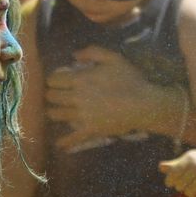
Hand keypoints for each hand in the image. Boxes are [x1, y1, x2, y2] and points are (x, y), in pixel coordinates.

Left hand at [47, 47, 186, 149]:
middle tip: (58, 95)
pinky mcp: (90, 129)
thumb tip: (74, 55)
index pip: (53, 80)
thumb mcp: (114, 58)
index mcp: (80, 79)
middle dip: (52, 94)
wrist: (144, 104)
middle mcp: (76, 97)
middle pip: (51, 97)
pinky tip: (59, 144)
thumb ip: (93, 52)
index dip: (54, 80)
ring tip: (60, 111)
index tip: (59, 81)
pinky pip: (71, 137)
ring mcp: (82, 115)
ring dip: (55, 112)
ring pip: (56, 115)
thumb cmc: (131, 80)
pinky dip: (64, 141)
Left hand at [160, 147, 195, 196]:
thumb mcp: (189, 159)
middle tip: (187, 184)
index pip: (173, 175)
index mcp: (190, 158)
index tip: (173, 183)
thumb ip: (174, 165)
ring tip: (193, 189)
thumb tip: (161, 167)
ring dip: (189, 193)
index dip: (170, 181)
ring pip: (189, 193)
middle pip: (180, 186)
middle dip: (182, 187)